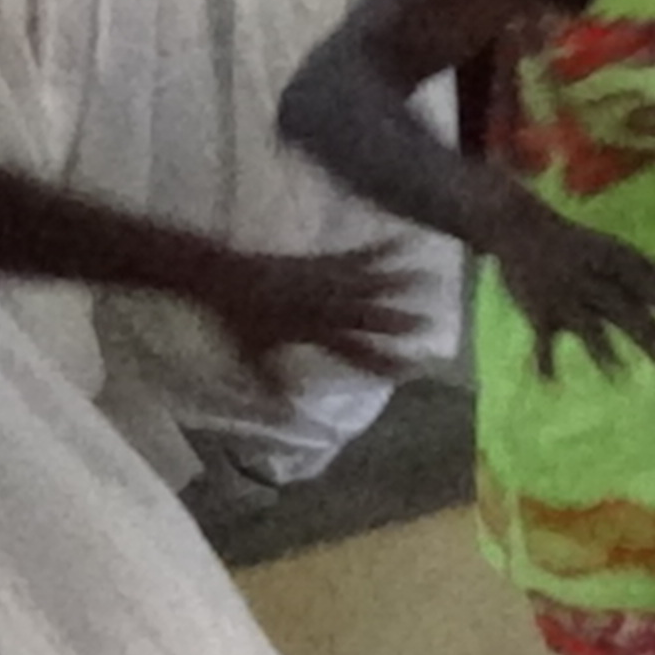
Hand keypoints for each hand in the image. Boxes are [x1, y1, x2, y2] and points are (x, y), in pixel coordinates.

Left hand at [196, 242, 421, 389]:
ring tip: (432, 278)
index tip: (413, 370)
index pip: (358, 354)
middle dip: (402, 322)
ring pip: (371, 282)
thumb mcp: (254, 359)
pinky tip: (403, 239)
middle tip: (432, 326)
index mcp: (315, 334)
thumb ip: (275, 386)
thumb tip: (292, 415)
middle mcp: (326, 307)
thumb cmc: (236, 322)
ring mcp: (325, 281)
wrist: (222, 277)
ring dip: (402, 281)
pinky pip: (358, 254)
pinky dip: (382, 248)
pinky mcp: (321, 261)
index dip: (385, 363)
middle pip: (370, 316)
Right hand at [486, 203, 654, 378]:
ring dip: (605, 354)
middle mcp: (592, 279)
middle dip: (651, 338)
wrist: (518, 226)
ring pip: (588, 329)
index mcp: (613, 261)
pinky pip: (542, 341)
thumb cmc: (576, 243)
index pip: (651, 284)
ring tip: (622, 378)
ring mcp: (565, 296)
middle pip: (626, 312)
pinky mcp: (538, 311)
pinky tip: (550, 385)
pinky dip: (544, 363)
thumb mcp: (615, 248)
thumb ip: (651, 271)